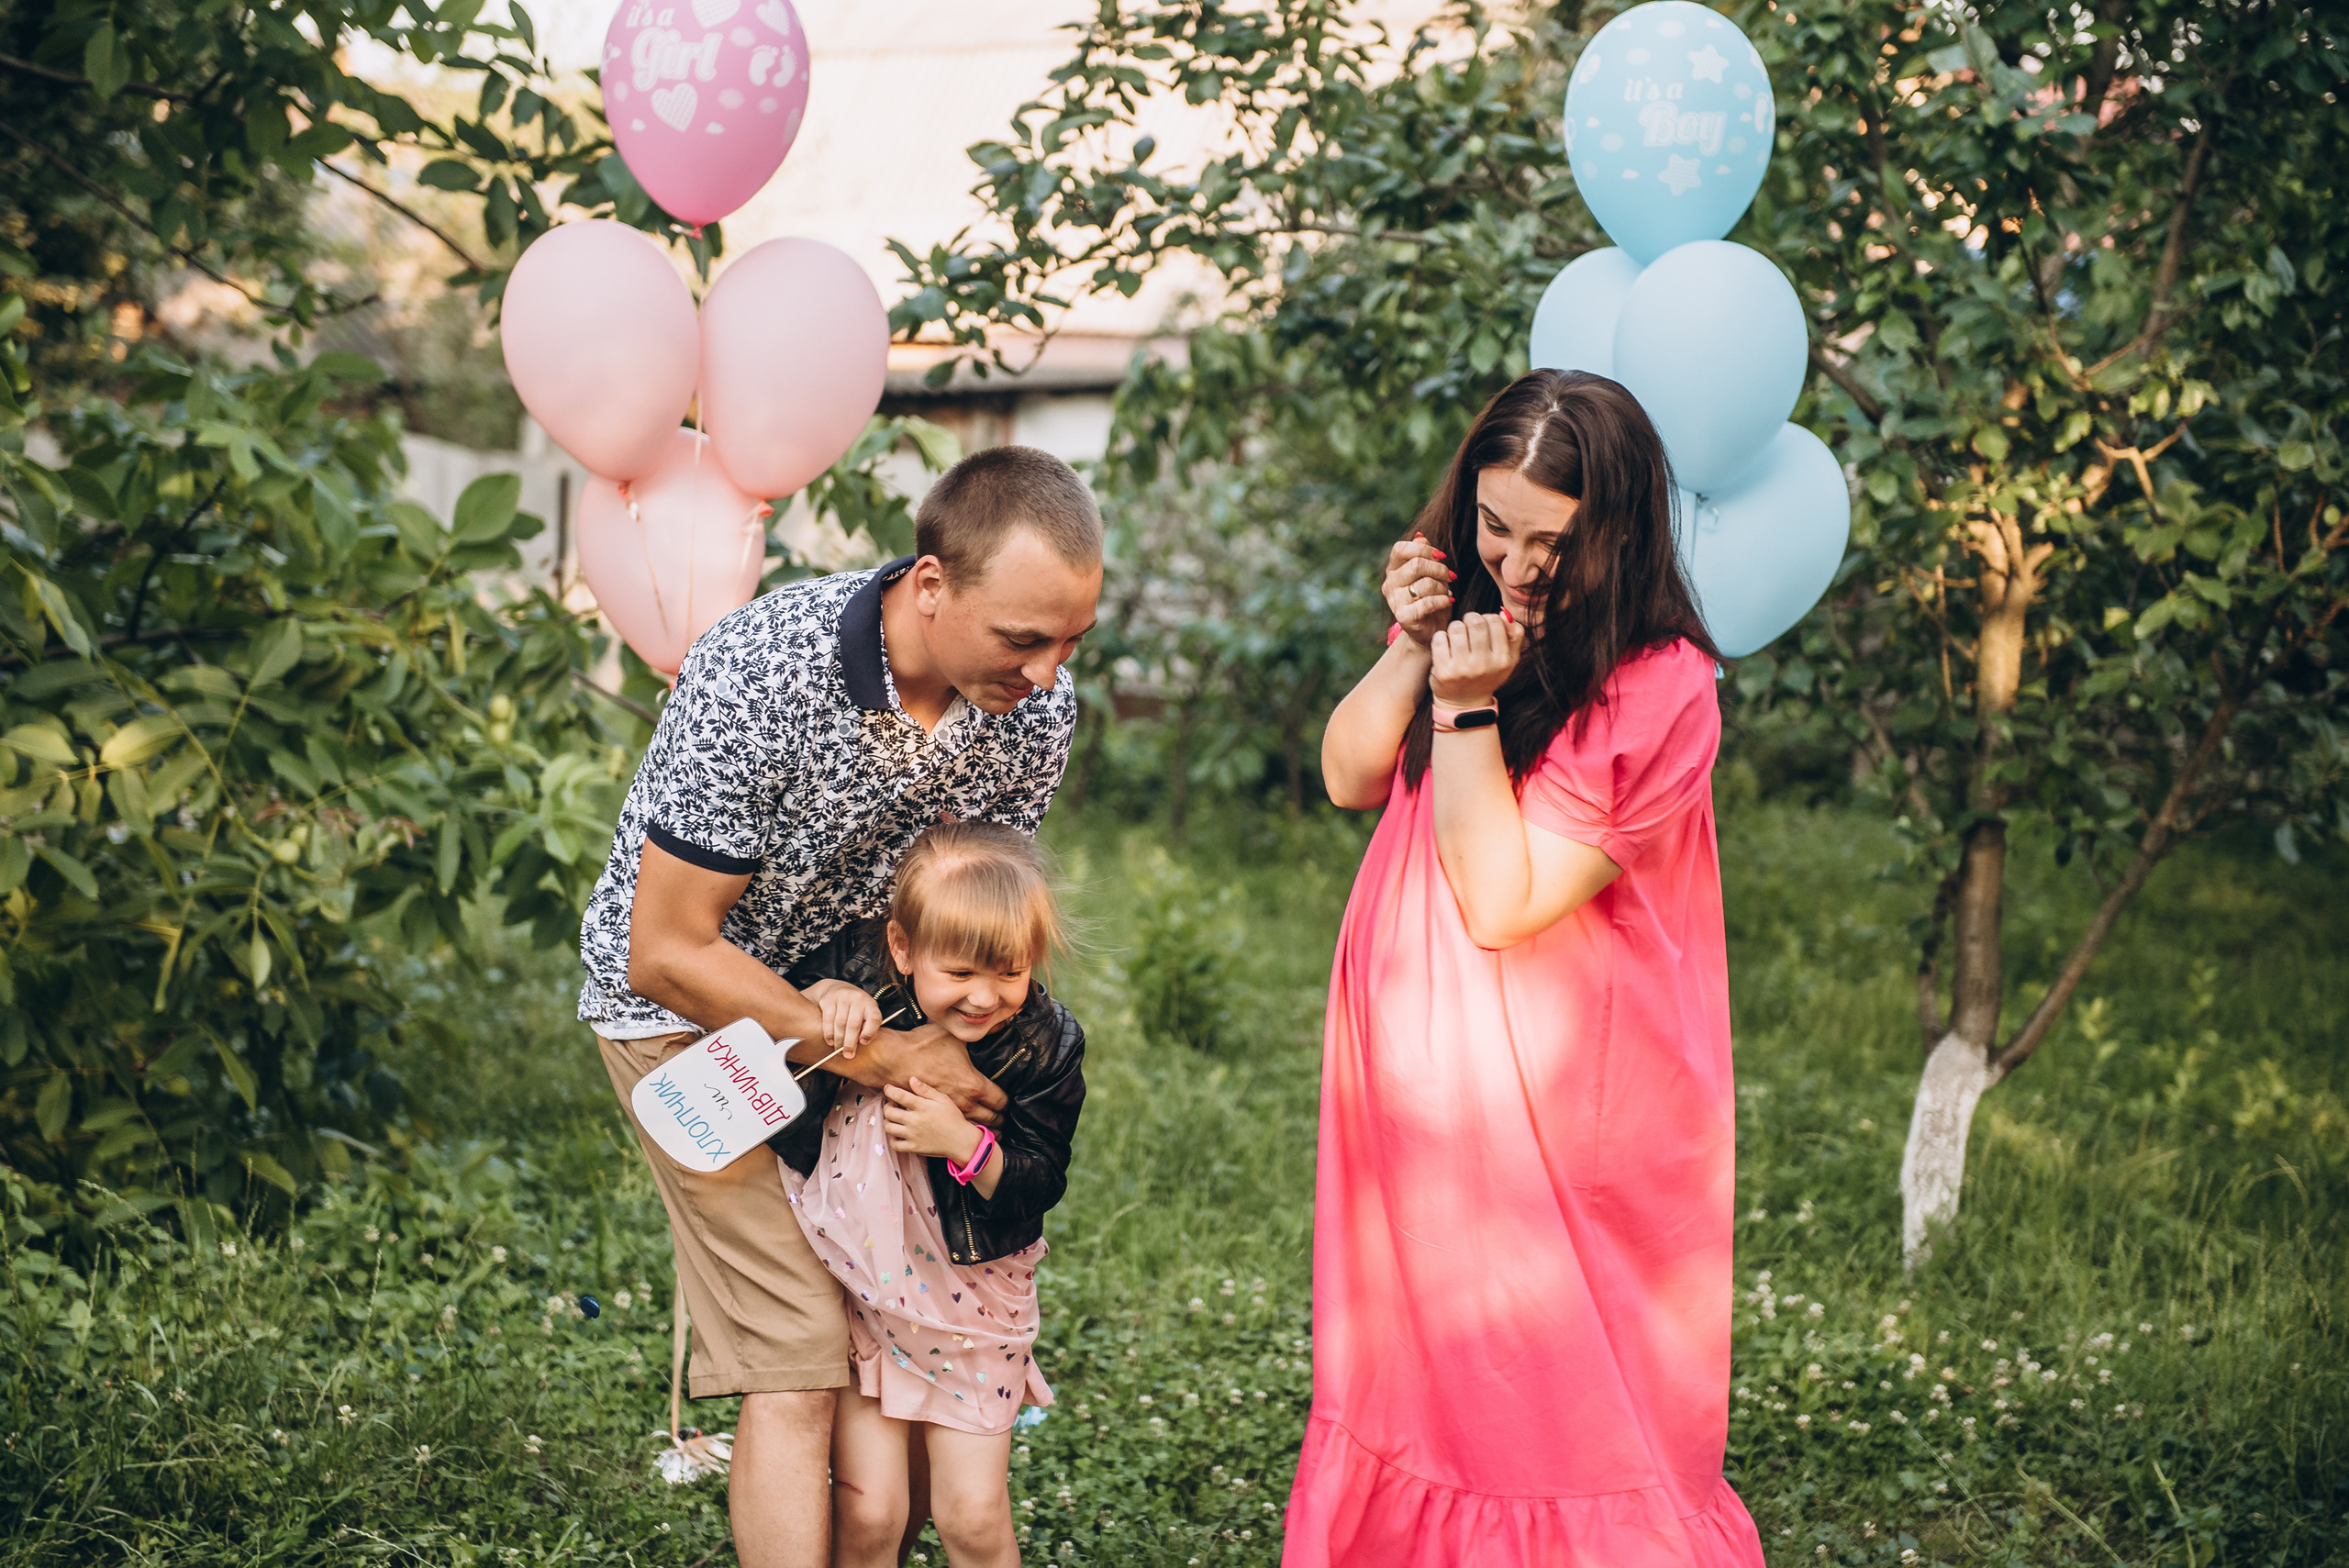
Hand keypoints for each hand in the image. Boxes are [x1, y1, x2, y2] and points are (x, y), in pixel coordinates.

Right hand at [802, 978, 880, 1059]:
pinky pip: (828, 1020)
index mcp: (871, 1004)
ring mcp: (842, 997)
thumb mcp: (867, 1015)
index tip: (863, 1043)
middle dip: (850, 1043)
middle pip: (854, 1024)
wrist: (839, 989)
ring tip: (838, 1051)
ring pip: (839, 1023)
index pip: (874, 1018)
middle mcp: (858, 998)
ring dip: (838, 1041)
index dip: (870, 1033)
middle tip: (848, 1055)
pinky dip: (828, 1034)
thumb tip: (863, 1042)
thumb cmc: (857, 1009)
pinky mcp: (828, 1000)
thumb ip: (868, 1028)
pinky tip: (830, 1042)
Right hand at [841, 1023, 1009, 1125]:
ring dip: (982, 1128)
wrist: (892, 1060)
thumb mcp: (954, 1036)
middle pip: (990, 1118)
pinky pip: (953, 1127)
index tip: (1008, 1104)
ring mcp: (948, 1111)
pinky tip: (962, 1128)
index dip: (1006, 1104)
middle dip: (998, 1119)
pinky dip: (961, 1129)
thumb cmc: (923, 1046)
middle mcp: (964, 1102)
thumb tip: (990, 1024)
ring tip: (989, 1130)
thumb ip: (974, 1034)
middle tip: (1003, 1120)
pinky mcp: (933, 1115)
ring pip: (973, 1127)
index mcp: (973, 1084)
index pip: (1000, 1101)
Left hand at [883, 1077, 982, 1163]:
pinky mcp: (913, 1148)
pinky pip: (894, 1145)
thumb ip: (926, 1089)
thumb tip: (911, 1079)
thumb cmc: (953, 1118)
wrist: (961, 1140)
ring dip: (888, 1122)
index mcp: (922, 1107)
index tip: (888, 1088)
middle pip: (889, 1112)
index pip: (898, 1095)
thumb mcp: (943, 1099)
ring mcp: (913, 1135)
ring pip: (889, 1128)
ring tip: (895, 1119)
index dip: (889, 1090)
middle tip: (893, 1105)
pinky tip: (899, 1134)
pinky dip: (893, 1139)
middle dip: (887, 1106)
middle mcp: (915, 1121)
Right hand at [1382, 534, 1455, 649]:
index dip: (1423, 549)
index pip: (1400, 549)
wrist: (1430, 629)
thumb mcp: (1430, 573)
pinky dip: (1443, 600)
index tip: (1441, 556)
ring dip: (1443, 587)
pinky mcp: (1404, 617)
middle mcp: (1390, 584)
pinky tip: (1448, 601)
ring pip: (1425, 583)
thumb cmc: (1431, 597)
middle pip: (1416, 564)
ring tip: (1447, 592)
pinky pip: (1427, 602)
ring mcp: (1394, 601)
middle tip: (1451, 576)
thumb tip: (1421, 537)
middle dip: (1439, 569)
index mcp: (1393, 569)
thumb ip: (1424, 555)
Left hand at [1429, 611, 1523, 705]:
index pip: (1495, 621)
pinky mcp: (1444, 672)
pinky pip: (1440, 639)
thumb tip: (1503, 613)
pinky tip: (1445, 646)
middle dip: (1470, 619)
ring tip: (1456, 637)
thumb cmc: (1486, 676)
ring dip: (1455, 628)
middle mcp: (1484, 665)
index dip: (1487, 618)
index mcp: (1503, 660)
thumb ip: (1514, 636)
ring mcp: (1463, 669)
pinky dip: (1441, 638)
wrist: (1464, 705)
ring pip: (1456, 627)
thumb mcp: (1508, 660)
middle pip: (1476, 621)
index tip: (1482, 627)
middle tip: (1467, 627)